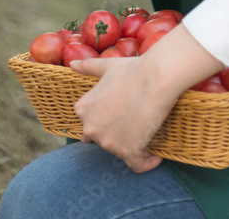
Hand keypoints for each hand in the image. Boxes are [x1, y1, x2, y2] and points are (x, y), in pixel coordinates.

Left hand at [70, 24, 222, 172]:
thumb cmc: (132, 70)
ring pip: (119, 151)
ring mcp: (108, 142)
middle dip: (117, 134)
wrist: (155, 78)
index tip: (121, 114)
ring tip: (147, 132)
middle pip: (103, 139)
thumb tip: (72, 63)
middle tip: (134, 120)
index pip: (91, 123)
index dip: (106, 120)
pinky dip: (147, 162)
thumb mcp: (106, 66)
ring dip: (133, 146)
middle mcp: (90, 128)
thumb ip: (87, 67)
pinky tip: (156, 155)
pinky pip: (137, 165)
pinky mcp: (127, 151)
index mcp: (83, 109)